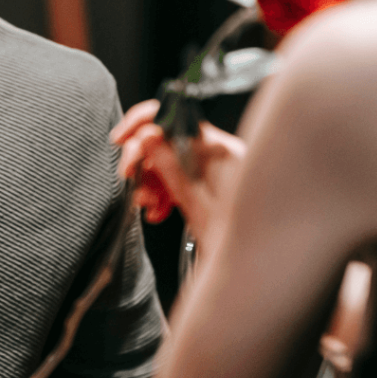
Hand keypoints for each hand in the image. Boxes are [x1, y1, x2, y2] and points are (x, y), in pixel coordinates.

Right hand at [111, 99, 245, 242]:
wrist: (255, 260)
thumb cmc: (235, 238)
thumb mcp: (196, 202)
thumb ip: (171, 167)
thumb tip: (147, 137)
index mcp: (219, 150)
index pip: (176, 117)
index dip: (144, 123)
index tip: (121, 138)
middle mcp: (216, 153)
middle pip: (166, 139)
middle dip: (141, 159)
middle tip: (129, 178)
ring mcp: (210, 168)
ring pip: (166, 161)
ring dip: (148, 181)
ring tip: (147, 204)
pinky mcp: (205, 184)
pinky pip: (175, 177)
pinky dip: (160, 192)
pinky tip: (158, 211)